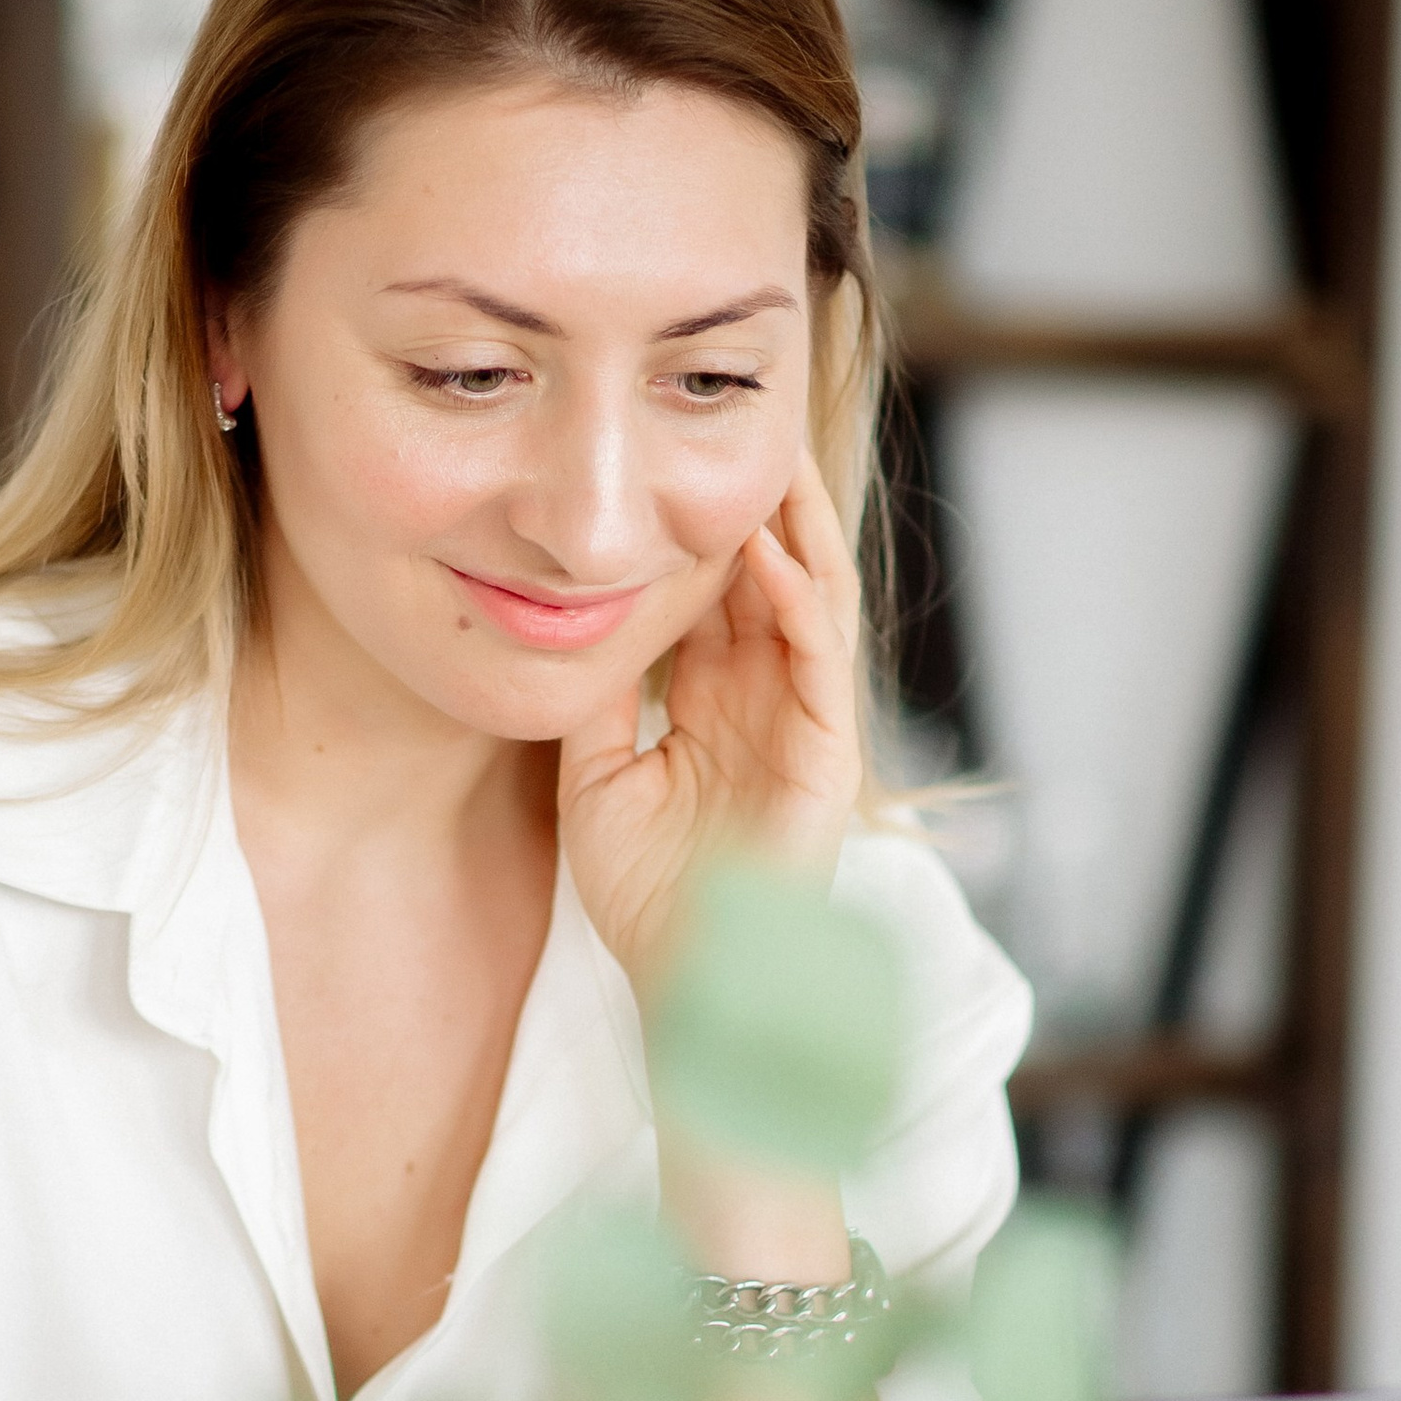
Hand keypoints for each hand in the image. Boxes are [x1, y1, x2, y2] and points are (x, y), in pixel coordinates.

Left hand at [556, 444, 864, 991]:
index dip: (704, 529)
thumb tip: (572, 621)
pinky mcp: (828, 759)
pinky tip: (769, 554)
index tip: (674, 456)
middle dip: (762, 503)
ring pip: (811, 603)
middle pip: (774, 579)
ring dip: (795, 530)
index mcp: (720, 702)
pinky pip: (820, 663)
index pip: (722, 595)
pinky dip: (796, 605)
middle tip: (737, 422)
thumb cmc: (646, 896)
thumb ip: (597, 700)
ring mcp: (805, 726)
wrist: (684, 978)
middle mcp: (769, 702)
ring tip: (770, 458)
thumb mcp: (595, 777)